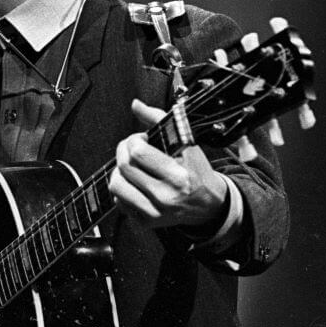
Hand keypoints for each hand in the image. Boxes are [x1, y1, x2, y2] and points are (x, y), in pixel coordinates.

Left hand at [108, 99, 227, 230]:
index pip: (138, 153)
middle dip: (123, 150)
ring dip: (119, 170)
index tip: (142, 138)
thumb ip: (158, 120)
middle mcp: (166, 196)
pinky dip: (123, 188)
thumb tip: (135, 104)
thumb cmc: (196, 170)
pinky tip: (135, 183)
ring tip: (132, 166)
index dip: (134, 140)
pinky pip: (119, 201)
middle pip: (124, 167)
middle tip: (133, 148)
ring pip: (116, 185)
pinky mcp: (147, 221)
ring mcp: (155, 211)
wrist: (209, 205)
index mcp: (178, 176)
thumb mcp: (186, 142)